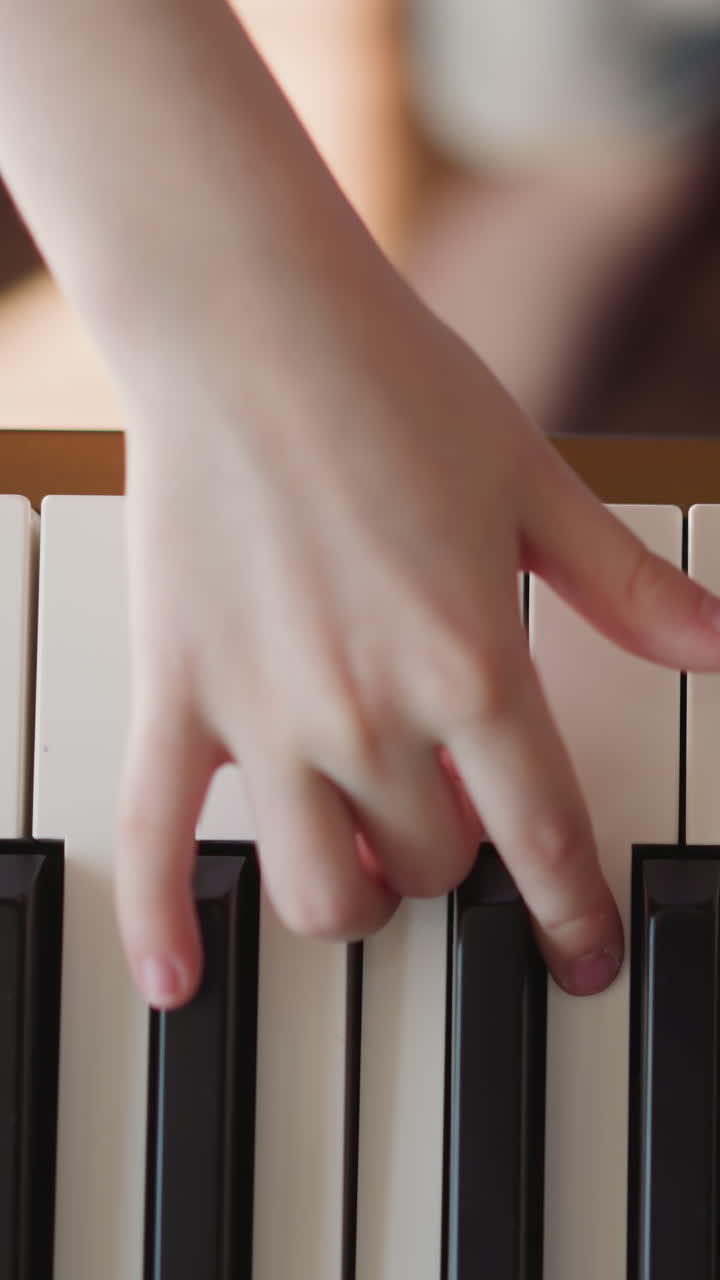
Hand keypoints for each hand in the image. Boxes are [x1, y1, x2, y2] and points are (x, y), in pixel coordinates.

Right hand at [113, 267, 719, 1008]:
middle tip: (449, 816)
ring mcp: (266, 714)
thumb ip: (625, 585)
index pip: (541, 833)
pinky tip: (175, 975)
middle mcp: (371, 710)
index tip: (580, 958)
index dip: (571, 913)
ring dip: (357, 897)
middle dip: (455, 858)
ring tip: (361, 861)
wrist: (249, 324)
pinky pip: (160, 839)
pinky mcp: (177, 696)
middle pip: (432, 866)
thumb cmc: (390, 387)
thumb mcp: (535, 483)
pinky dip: (165, 920)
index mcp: (472, 659)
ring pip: (322, 889)